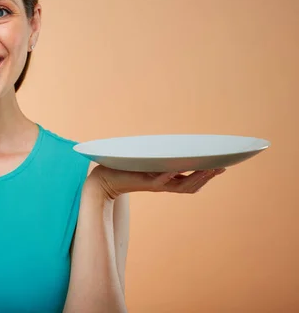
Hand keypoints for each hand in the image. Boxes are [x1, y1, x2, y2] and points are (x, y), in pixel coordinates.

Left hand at [89, 165, 226, 198]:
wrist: (106, 177)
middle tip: (222, 167)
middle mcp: (164, 184)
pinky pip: (160, 179)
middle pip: (192, 185)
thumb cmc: (127, 167)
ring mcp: (155, 183)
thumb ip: (160, 156)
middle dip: (208, 177)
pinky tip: (177, 167)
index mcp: (167, 180)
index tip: (223, 167)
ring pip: (180, 185)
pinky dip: (169, 174)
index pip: (193, 181)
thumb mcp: (147, 160)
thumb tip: (171, 143)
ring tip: (209, 168)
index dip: (208, 176)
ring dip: (196, 177)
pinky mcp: (144, 181)